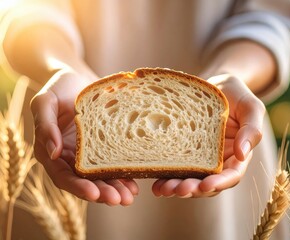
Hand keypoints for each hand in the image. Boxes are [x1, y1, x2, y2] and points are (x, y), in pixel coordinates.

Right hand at [30, 69, 138, 204]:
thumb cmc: (59, 87)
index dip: (79, 187)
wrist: (78, 77)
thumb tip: (52, 153)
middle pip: (85, 182)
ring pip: (101, 177)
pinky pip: (112, 163)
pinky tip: (135, 182)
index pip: (63, 176)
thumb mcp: (45, 102)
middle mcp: (70, 157)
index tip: (95, 194)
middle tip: (120, 199)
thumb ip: (45, 126)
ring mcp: (87, 153)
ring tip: (129, 196)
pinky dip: (122, 174)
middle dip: (102, 192)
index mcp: (51, 152)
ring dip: (115, 188)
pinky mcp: (103, 146)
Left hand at [152, 74, 264, 197]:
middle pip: (207, 183)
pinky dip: (166, 177)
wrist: (215, 85)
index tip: (205, 185)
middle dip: (193, 189)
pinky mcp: (184, 151)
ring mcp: (200, 158)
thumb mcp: (250, 107)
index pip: (231, 175)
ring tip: (164, 189)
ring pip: (190, 179)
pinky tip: (156, 182)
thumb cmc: (236, 95)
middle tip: (178, 189)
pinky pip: (176, 167)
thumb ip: (252, 129)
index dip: (219, 183)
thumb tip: (243, 155)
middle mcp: (218, 161)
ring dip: (177, 187)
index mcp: (237, 155)